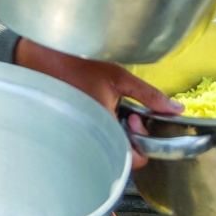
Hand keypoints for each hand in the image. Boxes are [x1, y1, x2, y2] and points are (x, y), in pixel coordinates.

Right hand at [14, 38, 183, 168]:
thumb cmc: (76, 63)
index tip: (136, 118)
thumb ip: (149, 95)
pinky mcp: (65, 132)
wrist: (38, 57)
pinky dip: (95, 130)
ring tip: (106, 109)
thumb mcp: (118, 76)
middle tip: (123, 114)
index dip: (142, 142)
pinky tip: (92, 110)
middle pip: (116, 155)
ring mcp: (75, 135)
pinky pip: (86, 140)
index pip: (132, 159)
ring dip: (110, 134)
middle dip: (126, 138)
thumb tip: (176, 110)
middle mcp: (87, 136)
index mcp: (104, 126)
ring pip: (101, 148)